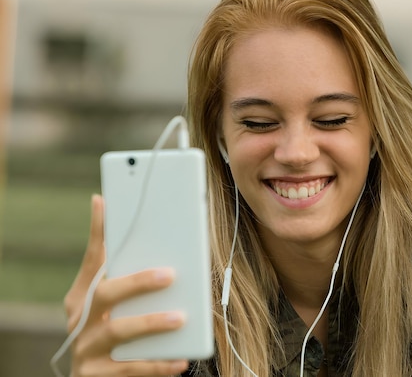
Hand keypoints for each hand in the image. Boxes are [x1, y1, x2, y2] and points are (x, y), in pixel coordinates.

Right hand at [64, 195, 188, 375]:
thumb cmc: (110, 333)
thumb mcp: (110, 304)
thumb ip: (121, 270)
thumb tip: (121, 218)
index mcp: (83, 299)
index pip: (92, 260)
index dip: (98, 232)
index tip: (104, 202)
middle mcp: (79, 322)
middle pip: (105, 295)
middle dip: (137, 281)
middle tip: (169, 274)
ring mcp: (86, 350)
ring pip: (117, 332)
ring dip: (150, 323)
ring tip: (180, 319)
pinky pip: (130, 370)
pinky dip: (157, 365)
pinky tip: (181, 360)